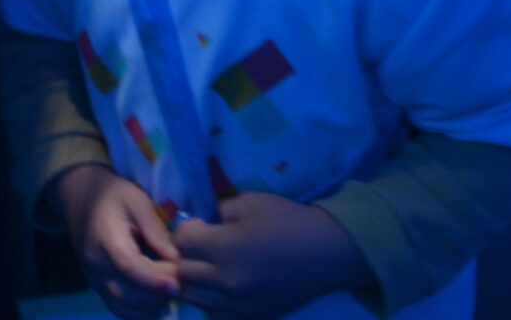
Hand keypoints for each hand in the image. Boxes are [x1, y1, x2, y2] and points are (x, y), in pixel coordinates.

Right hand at [49, 164, 182, 319]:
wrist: (80, 199)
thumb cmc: (113, 195)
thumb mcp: (137, 200)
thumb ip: (156, 230)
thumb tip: (177, 260)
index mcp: (105, 239)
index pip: (128, 266)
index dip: (154, 280)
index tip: (178, 285)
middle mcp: (96, 265)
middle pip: (127, 294)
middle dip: (158, 296)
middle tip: (183, 286)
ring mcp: (95, 279)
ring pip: (123, 307)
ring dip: (150, 308)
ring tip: (173, 295)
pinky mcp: (98, 286)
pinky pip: (118, 309)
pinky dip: (139, 313)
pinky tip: (158, 304)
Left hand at [172, 192, 373, 317]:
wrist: (328, 252)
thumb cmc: (289, 221)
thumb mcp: (250, 201)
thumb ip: (219, 211)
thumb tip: (204, 224)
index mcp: (225, 249)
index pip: (182, 242)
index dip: (187, 229)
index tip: (200, 224)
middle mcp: (227, 281)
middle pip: (183, 271)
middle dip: (186, 255)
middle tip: (202, 245)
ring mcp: (239, 304)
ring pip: (195, 296)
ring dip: (195, 279)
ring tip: (209, 265)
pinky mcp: (252, 316)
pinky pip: (216, 312)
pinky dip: (212, 299)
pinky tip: (223, 285)